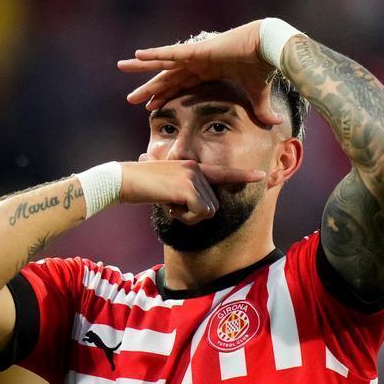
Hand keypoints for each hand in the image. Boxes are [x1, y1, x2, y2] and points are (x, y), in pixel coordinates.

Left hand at [116, 21, 284, 125]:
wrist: (269, 48)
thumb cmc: (264, 67)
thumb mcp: (258, 95)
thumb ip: (261, 110)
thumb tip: (276, 124)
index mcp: (209, 72)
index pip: (182, 86)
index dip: (167, 96)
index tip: (152, 107)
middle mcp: (198, 63)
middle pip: (168, 78)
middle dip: (150, 88)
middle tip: (131, 99)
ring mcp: (196, 55)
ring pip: (163, 63)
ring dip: (143, 67)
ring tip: (122, 67)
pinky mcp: (197, 50)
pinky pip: (171, 53)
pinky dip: (155, 54)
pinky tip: (137, 56)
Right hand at [120, 158, 264, 224]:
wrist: (123, 180)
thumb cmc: (140, 186)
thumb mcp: (166, 188)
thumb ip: (183, 193)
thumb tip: (197, 207)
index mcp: (192, 167)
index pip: (223, 173)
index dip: (243, 176)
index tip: (261, 175)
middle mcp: (197, 168)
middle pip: (212, 206)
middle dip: (193, 214)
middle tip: (172, 204)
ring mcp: (194, 176)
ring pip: (207, 211)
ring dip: (188, 216)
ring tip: (169, 203)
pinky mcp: (189, 186)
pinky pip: (199, 213)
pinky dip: (184, 217)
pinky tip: (169, 206)